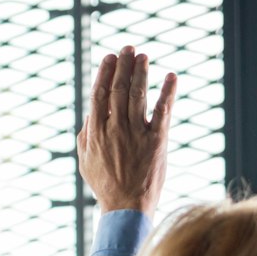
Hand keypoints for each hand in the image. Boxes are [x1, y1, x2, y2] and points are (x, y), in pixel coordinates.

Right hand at [78, 45, 176, 214]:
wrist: (126, 207)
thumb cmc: (105, 184)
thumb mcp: (85, 159)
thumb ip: (86, 133)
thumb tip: (90, 112)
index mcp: (96, 132)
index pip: (100, 95)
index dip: (105, 73)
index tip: (110, 57)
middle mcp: (115, 130)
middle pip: (119, 90)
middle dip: (124, 66)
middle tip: (129, 48)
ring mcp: (136, 135)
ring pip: (138, 96)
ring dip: (141, 73)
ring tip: (143, 56)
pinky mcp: (157, 142)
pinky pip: (163, 112)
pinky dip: (167, 93)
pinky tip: (171, 77)